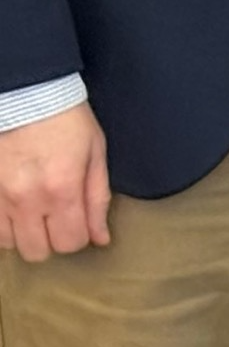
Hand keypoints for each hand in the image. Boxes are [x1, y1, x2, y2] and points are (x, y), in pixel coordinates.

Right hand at [0, 103, 110, 261]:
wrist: (27, 95)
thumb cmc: (67, 121)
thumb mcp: (95, 154)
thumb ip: (97, 199)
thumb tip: (101, 238)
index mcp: (62, 189)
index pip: (70, 243)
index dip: (79, 238)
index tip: (79, 223)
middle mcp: (27, 200)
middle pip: (37, 252)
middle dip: (52, 241)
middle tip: (57, 219)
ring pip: (10, 245)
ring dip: (25, 234)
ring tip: (35, 211)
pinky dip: (5, 225)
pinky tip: (16, 208)